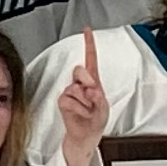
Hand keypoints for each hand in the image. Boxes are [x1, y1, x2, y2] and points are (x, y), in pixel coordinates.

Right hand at [59, 32, 109, 165]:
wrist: (86, 135)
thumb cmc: (96, 120)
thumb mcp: (103, 107)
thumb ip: (98, 97)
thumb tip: (91, 89)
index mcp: (93, 80)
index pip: (90, 58)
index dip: (89, 43)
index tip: (87, 30)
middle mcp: (80, 83)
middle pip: (79, 70)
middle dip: (87, 81)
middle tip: (92, 96)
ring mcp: (70, 91)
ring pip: (75, 88)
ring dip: (85, 102)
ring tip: (88, 110)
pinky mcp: (63, 101)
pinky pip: (69, 100)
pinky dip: (78, 109)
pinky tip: (82, 114)